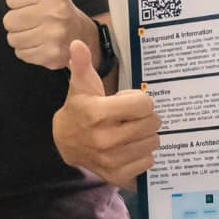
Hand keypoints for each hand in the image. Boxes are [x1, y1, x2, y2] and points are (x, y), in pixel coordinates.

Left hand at [3, 0, 91, 69]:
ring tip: (36, 31)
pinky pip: (21, 54)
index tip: (31, 2)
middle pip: (9, 21)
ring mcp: (54, 36)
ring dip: (20, 37)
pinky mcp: (52, 56)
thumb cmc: (54, 2)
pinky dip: (27, 51)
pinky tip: (40, 44)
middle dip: (17, 21)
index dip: (17, 2)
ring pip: (13, 39)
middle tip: (32, 18)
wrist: (79, 33)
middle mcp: (54, 12)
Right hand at [52, 40, 160, 185]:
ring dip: (146, 134)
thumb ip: (82, 64)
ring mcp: (112, 160)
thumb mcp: (80, 85)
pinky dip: (143, 153)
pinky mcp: (117, 175)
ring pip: (153, 142)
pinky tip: (130, 146)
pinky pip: (148, 161)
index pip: (144, 104)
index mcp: (98, 113)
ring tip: (131, 130)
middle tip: (133, 115)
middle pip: (152, 123)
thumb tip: (77, 44)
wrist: (65, 142)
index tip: (128, 101)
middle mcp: (105, 139)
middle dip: (146, 116)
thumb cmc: (79, 109)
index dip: (139, 99)